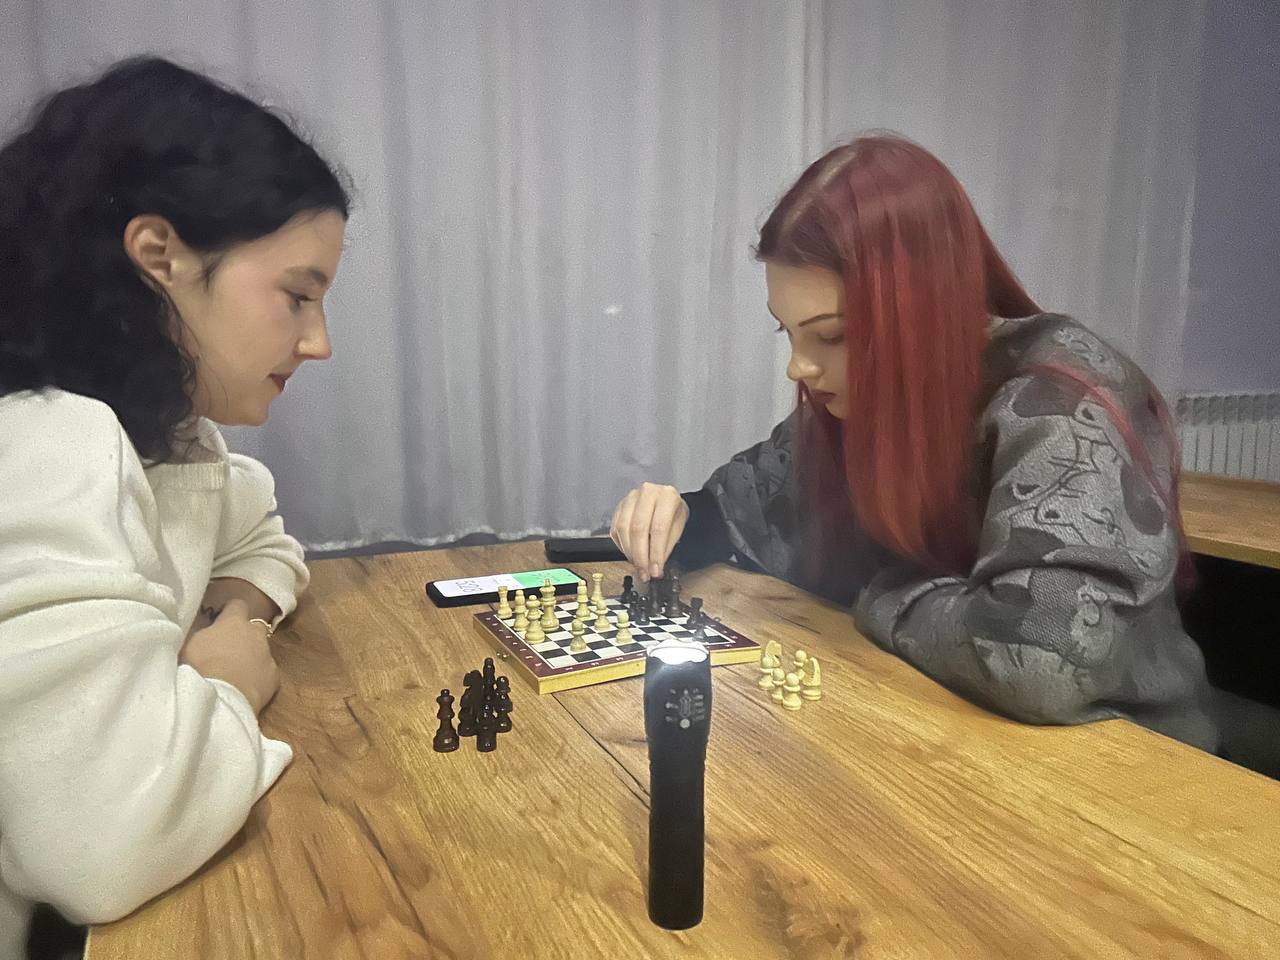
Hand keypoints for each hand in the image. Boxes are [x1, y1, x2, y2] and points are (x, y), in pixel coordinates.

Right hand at [179, 598, 280, 713]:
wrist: (221, 698)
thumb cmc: (199, 668)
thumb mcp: (190, 645)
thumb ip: (203, 635)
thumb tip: (206, 634)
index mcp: (233, 622)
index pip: (237, 604)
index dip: (230, 612)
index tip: (222, 619)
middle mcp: (255, 634)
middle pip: (255, 627)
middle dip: (245, 635)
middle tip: (229, 649)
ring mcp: (268, 655)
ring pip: (262, 651)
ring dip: (252, 658)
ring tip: (236, 673)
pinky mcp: (275, 677)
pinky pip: (267, 673)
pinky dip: (259, 678)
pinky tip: (246, 689)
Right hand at [609, 482, 688, 582]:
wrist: (665, 499)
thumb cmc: (673, 512)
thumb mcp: (678, 527)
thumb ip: (666, 547)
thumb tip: (655, 567)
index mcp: (667, 496)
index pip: (659, 528)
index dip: (656, 553)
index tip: (655, 570)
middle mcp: (647, 493)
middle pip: (638, 529)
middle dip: (640, 556)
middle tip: (644, 572)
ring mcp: (631, 498)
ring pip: (623, 529)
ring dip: (629, 553)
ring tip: (638, 566)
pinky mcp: (619, 506)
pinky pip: (615, 529)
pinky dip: (621, 546)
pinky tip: (630, 553)